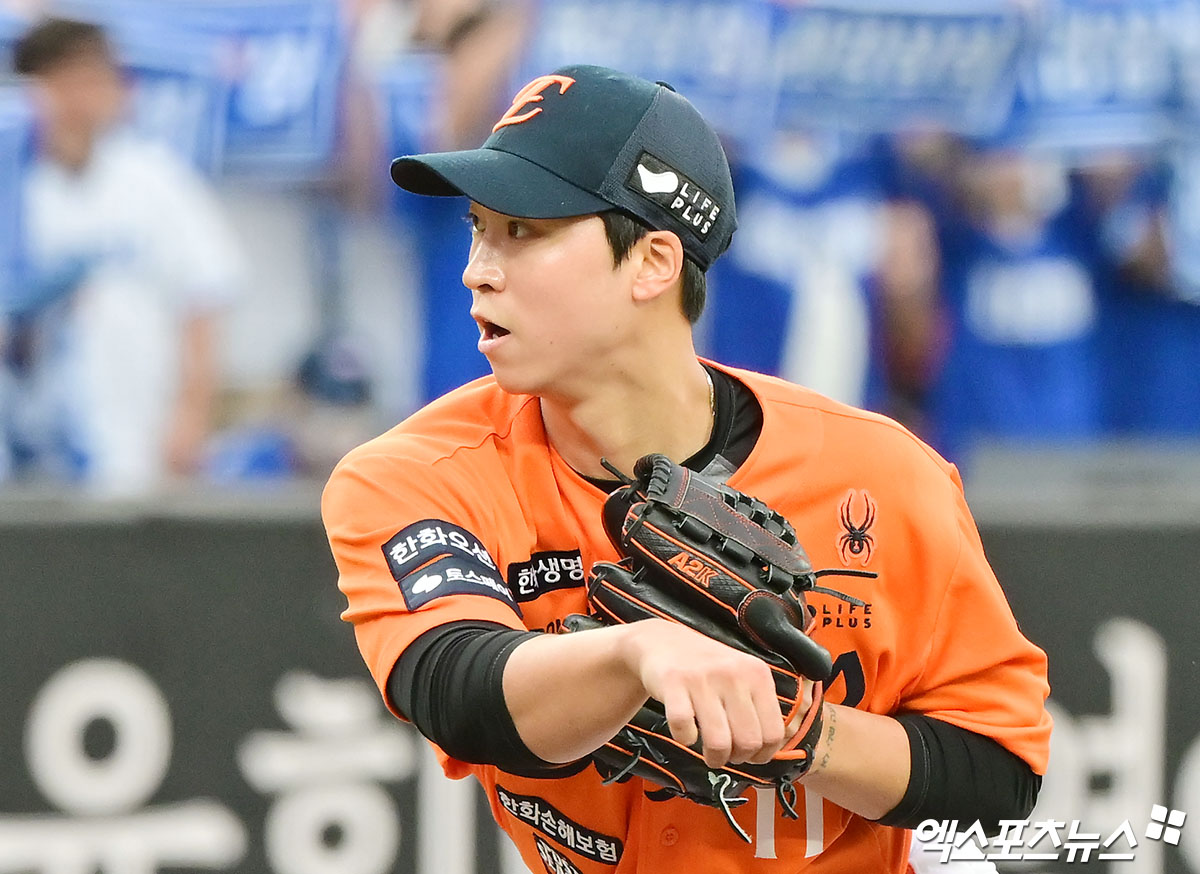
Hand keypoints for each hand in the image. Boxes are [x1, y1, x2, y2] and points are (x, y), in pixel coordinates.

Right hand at [624, 619, 812, 767]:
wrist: (663, 641)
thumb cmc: (708, 668)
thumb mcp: (742, 677)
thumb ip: (757, 707)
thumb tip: (765, 752)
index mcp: (757, 674)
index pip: (773, 732)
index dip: (763, 754)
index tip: (750, 756)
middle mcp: (733, 673)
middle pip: (748, 741)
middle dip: (737, 758)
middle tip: (726, 754)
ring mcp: (702, 677)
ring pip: (719, 742)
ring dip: (714, 758)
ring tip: (710, 755)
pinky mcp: (673, 683)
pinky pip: (684, 729)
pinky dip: (685, 739)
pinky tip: (686, 733)